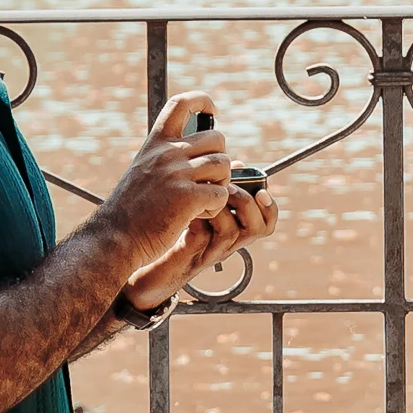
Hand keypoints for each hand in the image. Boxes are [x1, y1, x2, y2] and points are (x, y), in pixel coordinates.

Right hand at [99, 90, 234, 268]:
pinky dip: (216, 206)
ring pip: (224, 165)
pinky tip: (198, 215)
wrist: (114, 238)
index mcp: (155, 143)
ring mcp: (176, 174)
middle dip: (220, 160)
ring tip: (204, 199)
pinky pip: (221, 194)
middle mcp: (166, 153)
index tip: (214, 112)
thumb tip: (208, 153)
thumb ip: (168, 158)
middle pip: (217, 139)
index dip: (203, 101)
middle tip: (209, 180)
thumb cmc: (132, 211)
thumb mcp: (143, 171)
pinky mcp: (186, 198)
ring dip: (222, 184)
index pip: (181, 103)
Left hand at [124, 170, 278, 310]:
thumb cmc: (167, 222)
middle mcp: (227, 240)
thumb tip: (235, 160)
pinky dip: (204, 215)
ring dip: (226, 207)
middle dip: (250, 203)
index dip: (270, 206)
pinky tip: (191, 202)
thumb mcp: (195, 198)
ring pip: (236, 232)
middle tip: (231, 186)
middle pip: (260, 227)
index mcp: (233, 226)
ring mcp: (211, 248)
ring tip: (211, 192)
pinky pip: (208, 235)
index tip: (262, 189)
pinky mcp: (193, 251)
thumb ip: (215, 184)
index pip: (265, 220)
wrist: (142, 252)